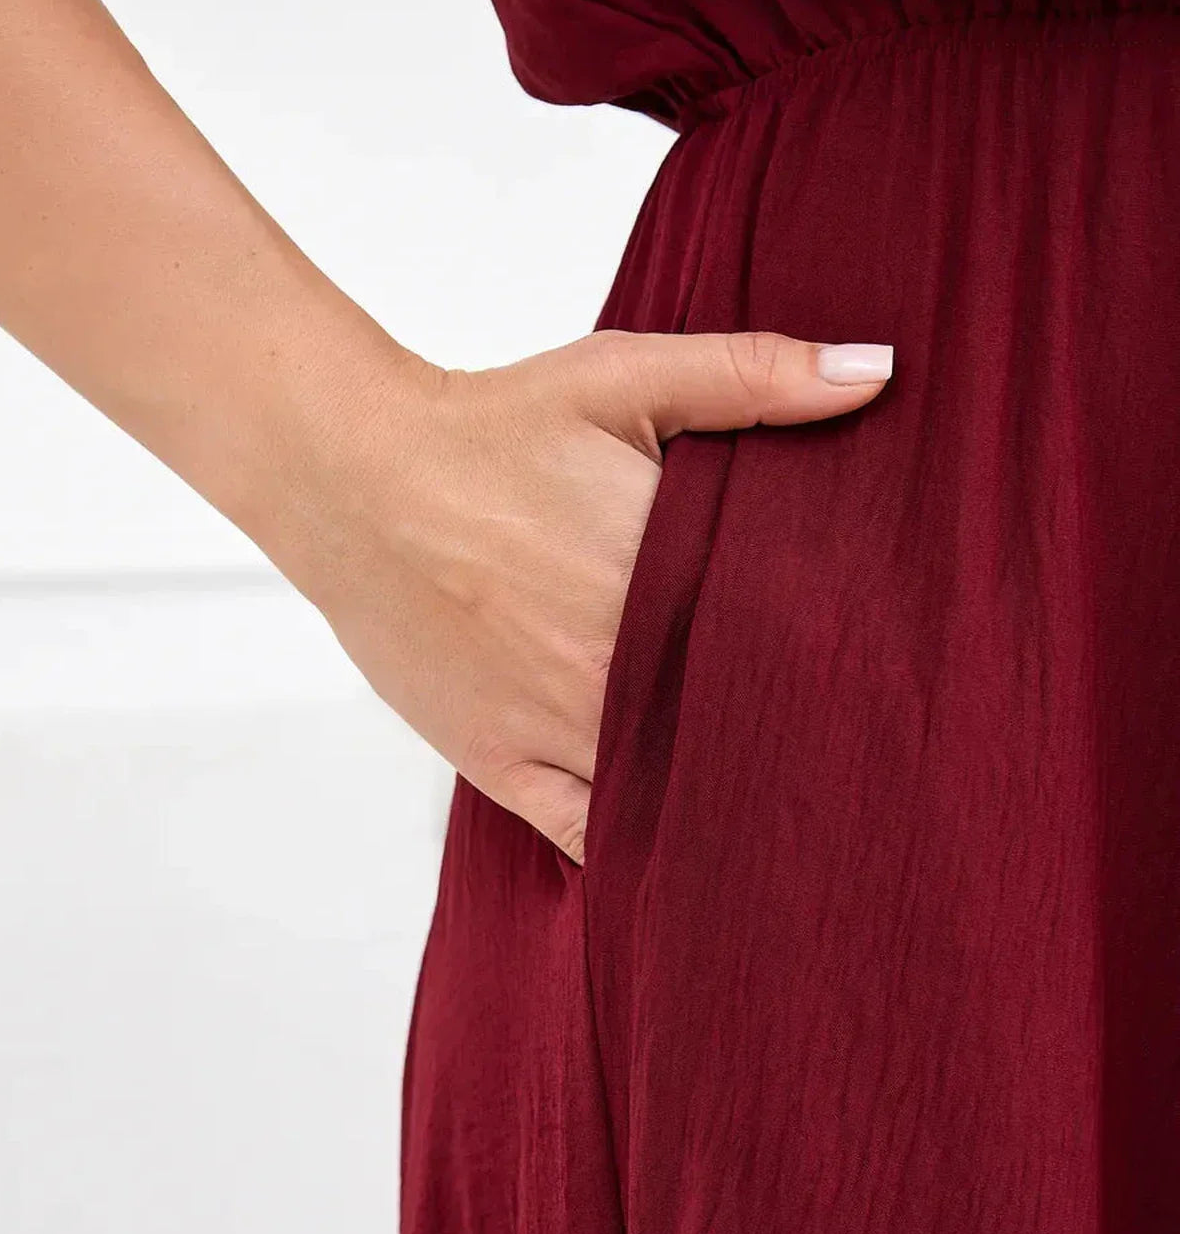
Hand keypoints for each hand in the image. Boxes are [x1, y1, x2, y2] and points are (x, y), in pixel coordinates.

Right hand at [285, 329, 891, 863]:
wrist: (352, 478)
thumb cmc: (487, 429)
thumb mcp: (623, 379)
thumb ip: (753, 377)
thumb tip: (876, 373)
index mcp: (664, 575)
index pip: (793, 648)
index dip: (843, 670)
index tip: (881, 680)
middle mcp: (617, 667)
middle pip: (741, 730)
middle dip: (794, 740)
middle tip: (860, 759)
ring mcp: (559, 727)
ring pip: (675, 794)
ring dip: (729, 802)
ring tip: (793, 821)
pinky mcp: (503, 763)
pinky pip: (589, 837)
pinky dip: (637, 849)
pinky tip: (686, 860)